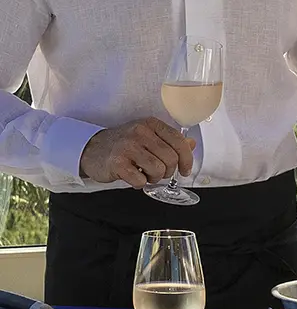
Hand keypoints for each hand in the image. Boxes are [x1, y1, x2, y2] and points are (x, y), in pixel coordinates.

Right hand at [79, 118, 194, 188]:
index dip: (187, 159)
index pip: (179, 141)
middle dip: (168, 171)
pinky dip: (140, 183)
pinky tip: (134, 177)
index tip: (184, 170)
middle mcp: (141, 132)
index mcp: (151, 124)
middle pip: (170, 158)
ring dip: (154, 178)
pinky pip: (140, 180)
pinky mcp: (118, 163)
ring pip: (158, 170)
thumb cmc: (123, 144)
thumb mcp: (148, 136)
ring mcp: (128, 147)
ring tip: (145, 174)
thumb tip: (191, 144)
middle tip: (159, 173)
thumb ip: (170, 140)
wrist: (92, 149)